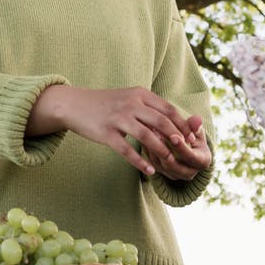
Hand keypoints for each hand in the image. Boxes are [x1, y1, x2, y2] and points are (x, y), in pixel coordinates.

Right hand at [26, 86, 210, 179]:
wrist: (73, 104)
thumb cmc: (104, 103)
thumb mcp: (128, 98)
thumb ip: (147, 107)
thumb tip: (171, 121)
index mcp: (139, 94)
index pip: (168, 109)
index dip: (182, 124)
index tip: (190, 138)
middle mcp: (130, 104)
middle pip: (161, 122)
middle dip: (177, 138)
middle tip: (185, 152)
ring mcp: (118, 118)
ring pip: (147, 136)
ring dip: (162, 151)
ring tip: (170, 163)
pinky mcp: (106, 133)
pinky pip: (127, 150)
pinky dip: (141, 161)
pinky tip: (150, 170)